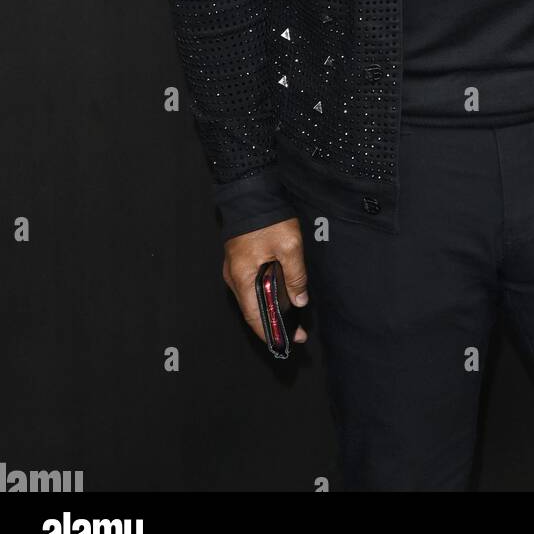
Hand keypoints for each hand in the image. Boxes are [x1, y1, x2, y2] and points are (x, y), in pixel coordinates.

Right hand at [222, 217, 309, 344]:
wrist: (250, 192)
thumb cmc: (267, 218)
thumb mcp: (289, 246)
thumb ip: (295, 275)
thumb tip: (300, 300)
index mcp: (242, 277)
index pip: (254, 316)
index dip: (270, 332)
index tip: (288, 341)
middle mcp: (233, 276)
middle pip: (252, 309)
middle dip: (272, 323)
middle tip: (295, 331)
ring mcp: (234, 268)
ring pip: (251, 298)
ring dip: (269, 309)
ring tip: (291, 317)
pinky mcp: (239, 260)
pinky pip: (250, 285)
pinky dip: (264, 294)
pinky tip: (279, 295)